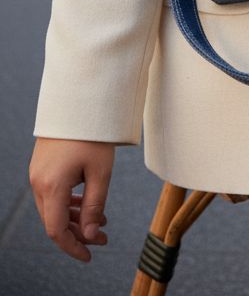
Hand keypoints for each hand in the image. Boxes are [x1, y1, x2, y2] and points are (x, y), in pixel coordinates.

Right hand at [30, 137, 113, 261]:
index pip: (56, 230)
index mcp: (51, 186)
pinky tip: (85, 204)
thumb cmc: (93, 133)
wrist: (79, 99)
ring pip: (52, 208)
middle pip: (54, 221)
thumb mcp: (100, 171)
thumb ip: (95, 206)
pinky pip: (51, 193)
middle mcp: (38, 182)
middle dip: (78, 234)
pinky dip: (67, 203)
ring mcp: (37, 173)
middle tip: (103, 238)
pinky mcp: (41, 166)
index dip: (73, 247)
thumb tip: (92, 235)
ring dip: (74, 219)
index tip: (90, 255)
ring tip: (100, 222)